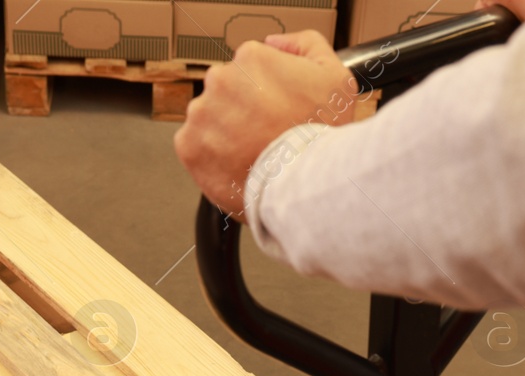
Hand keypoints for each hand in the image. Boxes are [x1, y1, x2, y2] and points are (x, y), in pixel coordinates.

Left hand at [175, 31, 358, 219]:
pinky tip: (236, 165)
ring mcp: (201, 113)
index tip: (278, 111)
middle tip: (266, 134)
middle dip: (243, 109)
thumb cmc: (321, 135)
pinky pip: (196, 146)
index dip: (268, 91)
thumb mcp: (336, 77)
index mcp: (251, 58)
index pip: (251, 68)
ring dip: (225, 132)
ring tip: (252, 153)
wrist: (303, 185)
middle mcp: (220, 80)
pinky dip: (211, 156)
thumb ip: (306, 45)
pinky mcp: (188, 145)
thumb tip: (274, 42)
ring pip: (210, 118)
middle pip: (227, 91)